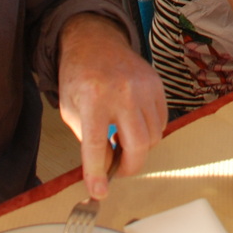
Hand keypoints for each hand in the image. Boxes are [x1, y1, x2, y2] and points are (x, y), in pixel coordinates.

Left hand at [56, 14, 166, 197]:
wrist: (95, 41)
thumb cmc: (79, 77)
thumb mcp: (71, 109)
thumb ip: (87, 139)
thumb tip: (104, 169)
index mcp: (93, 99)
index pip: (97, 146)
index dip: (97, 173)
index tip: (98, 191)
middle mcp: (122, 92)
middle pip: (137, 145)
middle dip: (129, 166)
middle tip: (117, 170)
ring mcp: (143, 87)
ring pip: (153, 136)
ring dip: (139, 148)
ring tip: (123, 142)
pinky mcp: (157, 84)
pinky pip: (162, 121)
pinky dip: (150, 132)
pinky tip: (134, 126)